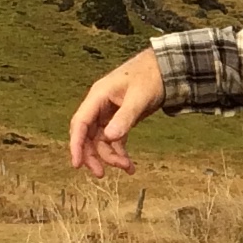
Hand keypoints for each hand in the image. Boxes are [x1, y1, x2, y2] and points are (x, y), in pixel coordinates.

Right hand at [68, 48, 164, 178]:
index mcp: (98, 96)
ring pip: (101, 141)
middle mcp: (100, 105)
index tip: (76, 164)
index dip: (76, 144)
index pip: (80, 122)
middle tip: (102, 174)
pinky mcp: (120, 119)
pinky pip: (114, 140)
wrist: (166, 68)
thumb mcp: (139, 97)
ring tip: (128, 168)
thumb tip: (109, 137)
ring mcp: (109, 113)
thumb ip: (125, 117)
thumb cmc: (151, 77)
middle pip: (88, 135)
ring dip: (111, 156)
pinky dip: (120, 153)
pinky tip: (130, 166)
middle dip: (93, 155)